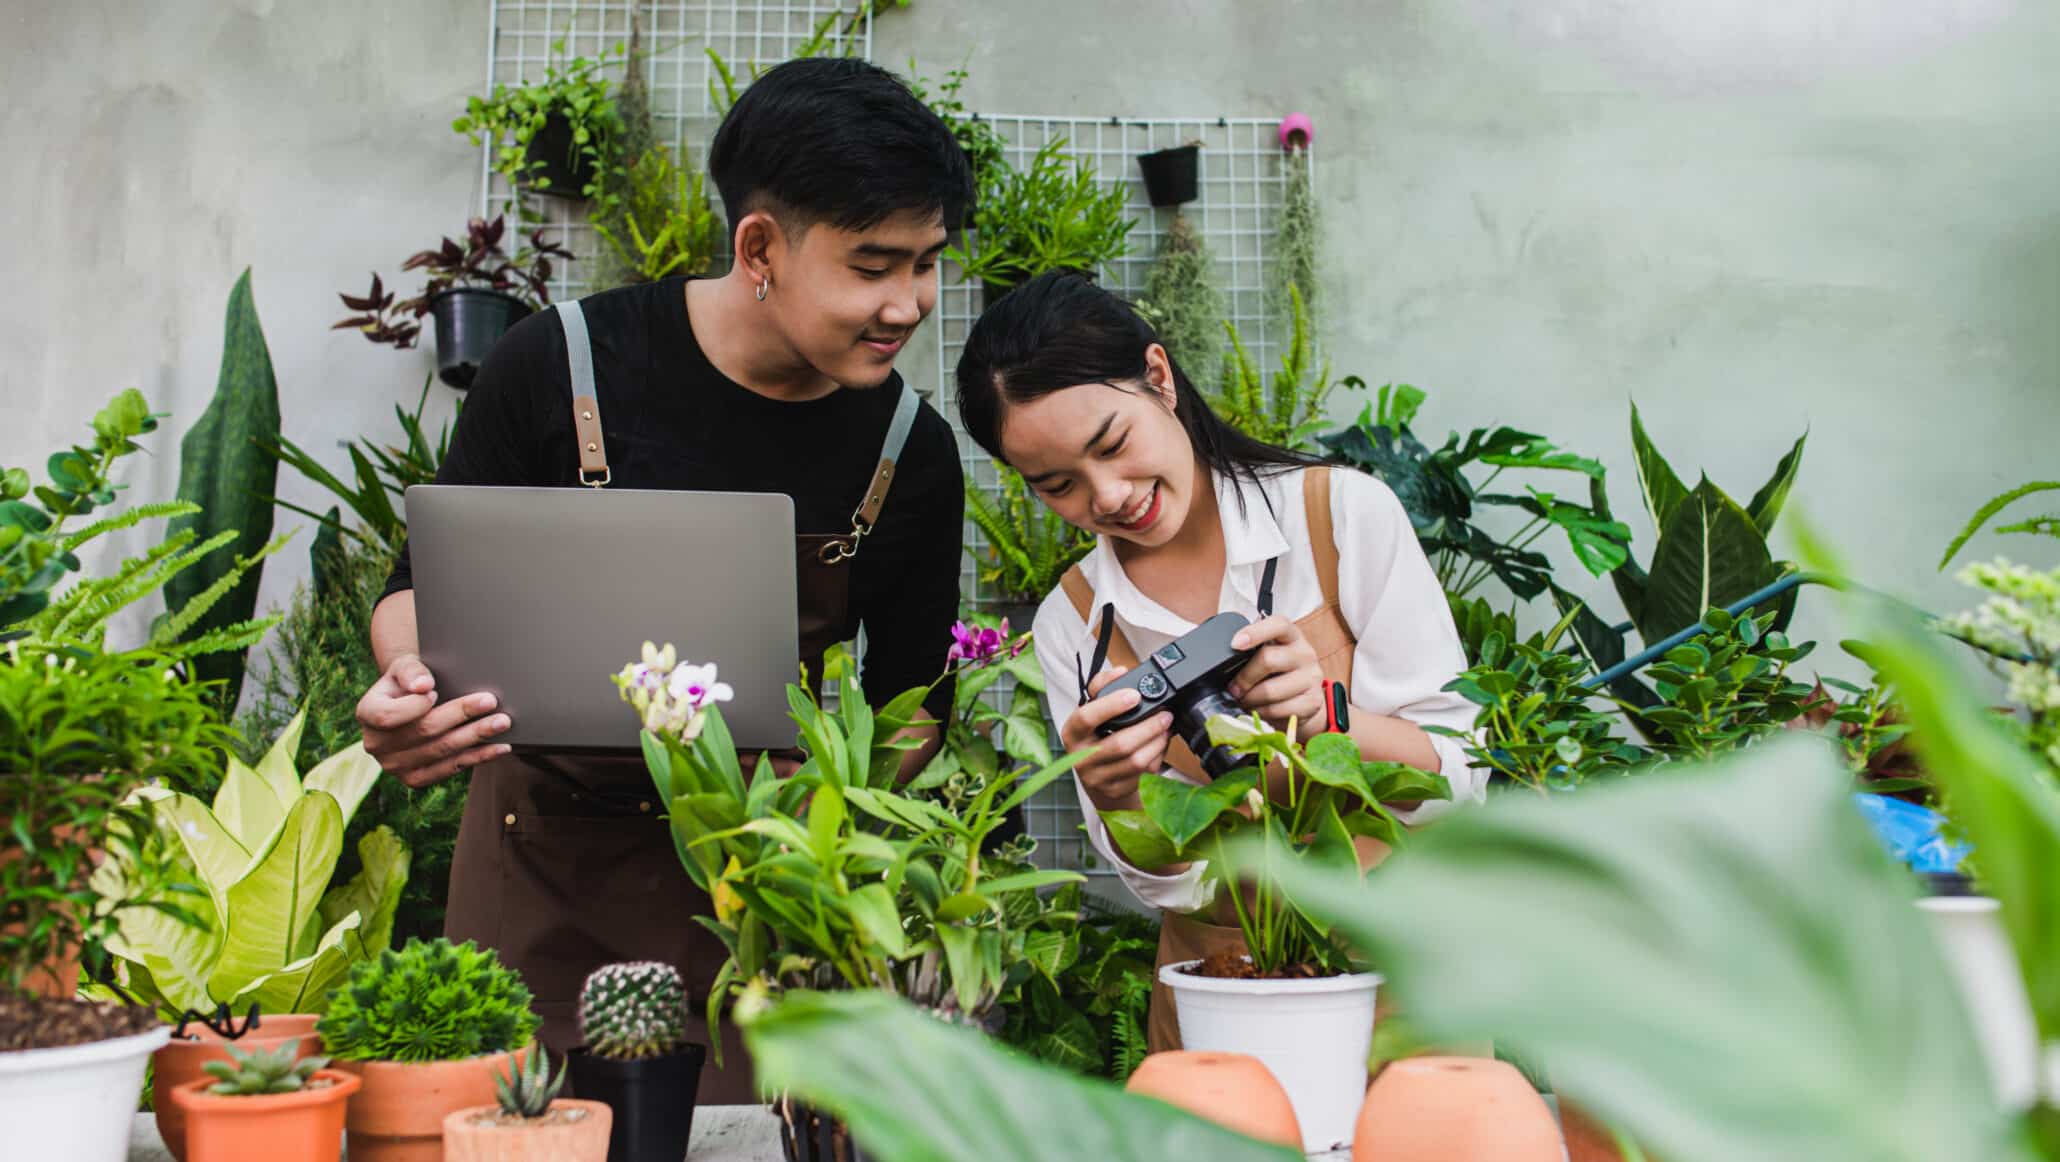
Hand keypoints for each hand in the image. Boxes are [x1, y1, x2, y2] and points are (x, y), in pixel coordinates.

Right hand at [357, 653, 511, 787]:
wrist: (413, 700)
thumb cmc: (410, 679)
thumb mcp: (405, 666)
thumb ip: (410, 671)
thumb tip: (423, 686)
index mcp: (366, 713)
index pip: (388, 715)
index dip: (413, 706)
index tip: (435, 690)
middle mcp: (375, 744)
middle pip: (423, 731)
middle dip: (459, 715)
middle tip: (491, 701)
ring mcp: (394, 766)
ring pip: (441, 751)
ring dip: (475, 737)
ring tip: (502, 723)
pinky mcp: (415, 778)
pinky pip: (450, 769)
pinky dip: (478, 757)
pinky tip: (500, 747)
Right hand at [1059, 666, 1174, 812]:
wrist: (1096, 775)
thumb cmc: (1096, 734)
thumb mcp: (1092, 710)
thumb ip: (1103, 686)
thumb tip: (1121, 671)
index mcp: (1072, 733)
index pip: (1086, 718)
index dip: (1111, 705)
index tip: (1135, 695)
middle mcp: (1082, 758)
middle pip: (1120, 744)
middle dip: (1149, 727)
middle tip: (1165, 714)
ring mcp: (1098, 778)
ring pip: (1135, 761)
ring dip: (1157, 742)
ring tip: (1166, 727)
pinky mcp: (1115, 790)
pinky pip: (1142, 774)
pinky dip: (1157, 756)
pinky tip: (1160, 744)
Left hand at [1228, 615, 1324, 731]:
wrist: (1305, 699)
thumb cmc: (1279, 674)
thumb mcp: (1267, 655)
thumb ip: (1251, 652)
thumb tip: (1219, 660)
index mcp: (1291, 636)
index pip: (1278, 625)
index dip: (1255, 632)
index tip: (1235, 643)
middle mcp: (1305, 653)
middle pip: (1268, 660)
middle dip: (1244, 678)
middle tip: (1233, 689)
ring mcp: (1312, 677)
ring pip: (1271, 690)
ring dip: (1250, 699)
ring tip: (1244, 701)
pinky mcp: (1313, 701)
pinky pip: (1279, 709)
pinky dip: (1262, 713)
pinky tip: (1258, 710)